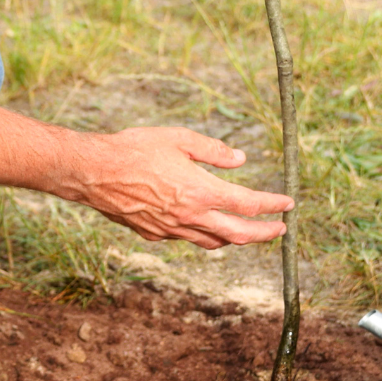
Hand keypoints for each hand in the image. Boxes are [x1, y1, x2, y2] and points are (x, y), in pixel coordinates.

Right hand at [65, 126, 293, 248]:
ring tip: (247, 230)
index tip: (288, 204)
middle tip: (281, 229)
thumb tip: (240, 159)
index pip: (248, 204)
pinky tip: (204, 224)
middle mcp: (190, 216)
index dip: (273, 205)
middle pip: (239, 234)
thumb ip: (213, 150)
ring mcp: (172, 229)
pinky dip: (204, 234)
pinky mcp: (154, 234)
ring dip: (235, 238)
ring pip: (214, 243)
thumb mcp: (179, 138)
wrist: (93, 172)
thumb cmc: (134, 149)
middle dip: (264, 234)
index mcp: (201, 190)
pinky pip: (187, 239)